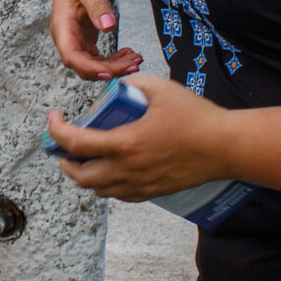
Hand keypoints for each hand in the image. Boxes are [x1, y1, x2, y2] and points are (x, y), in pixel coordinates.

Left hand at [46, 72, 232, 200]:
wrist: (226, 147)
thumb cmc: (196, 116)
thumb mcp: (160, 88)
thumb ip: (132, 84)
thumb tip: (117, 87)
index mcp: (125, 144)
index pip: (76, 143)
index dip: (56, 131)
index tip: (53, 118)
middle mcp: (128, 170)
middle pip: (81, 176)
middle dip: (64, 161)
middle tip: (62, 147)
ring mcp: (140, 185)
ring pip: (98, 190)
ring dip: (85, 175)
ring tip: (85, 158)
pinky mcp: (153, 192)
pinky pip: (120, 196)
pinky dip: (106, 185)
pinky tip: (111, 170)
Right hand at [49, 0, 142, 80]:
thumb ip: (97, 5)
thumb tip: (108, 26)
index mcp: (62, 27)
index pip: (72, 56)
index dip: (90, 68)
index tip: (110, 73)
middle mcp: (67, 39)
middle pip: (84, 66)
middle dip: (109, 70)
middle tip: (135, 64)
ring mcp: (76, 42)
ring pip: (93, 66)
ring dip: (115, 67)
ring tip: (137, 59)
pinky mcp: (86, 42)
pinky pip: (99, 59)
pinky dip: (114, 61)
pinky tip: (129, 53)